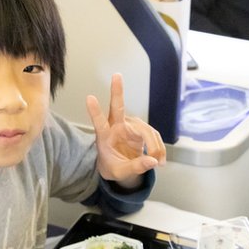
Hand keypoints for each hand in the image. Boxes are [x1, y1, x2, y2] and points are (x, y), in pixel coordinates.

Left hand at [86, 74, 166, 189]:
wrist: (118, 165)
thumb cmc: (113, 166)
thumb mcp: (120, 173)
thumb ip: (135, 167)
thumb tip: (153, 161)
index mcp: (104, 136)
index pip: (99, 123)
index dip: (95, 111)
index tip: (89, 98)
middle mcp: (116, 125)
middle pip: (117, 106)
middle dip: (117, 91)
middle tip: (116, 76)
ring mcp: (130, 124)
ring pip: (146, 131)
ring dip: (156, 147)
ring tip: (159, 164)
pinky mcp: (141, 128)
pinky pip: (154, 136)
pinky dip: (159, 149)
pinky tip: (159, 160)